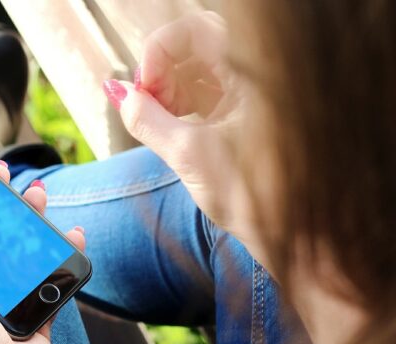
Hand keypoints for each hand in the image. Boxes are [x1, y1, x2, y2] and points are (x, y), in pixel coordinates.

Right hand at [104, 11, 268, 265]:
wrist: (300, 240)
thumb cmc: (260, 200)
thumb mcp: (190, 157)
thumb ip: (146, 120)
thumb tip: (116, 93)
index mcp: (259, 72)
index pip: (197, 30)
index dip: (160, 51)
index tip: (141, 88)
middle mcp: (260, 75)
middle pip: (197, 47)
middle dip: (161, 72)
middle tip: (144, 106)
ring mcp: (255, 95)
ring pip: (200, 71)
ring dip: (169, 91)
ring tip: (156, 123)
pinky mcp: (249, 116)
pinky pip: (209, 94)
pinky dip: (183, 106)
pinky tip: (171, 129)